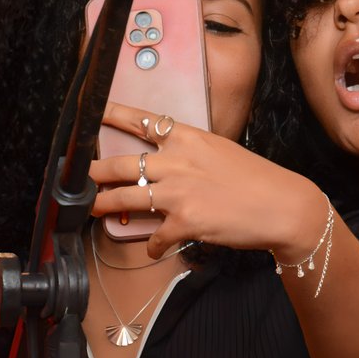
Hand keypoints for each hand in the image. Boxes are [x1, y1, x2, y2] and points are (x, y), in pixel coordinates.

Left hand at [90, 102, 323, 259]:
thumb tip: (165, 164)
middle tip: (76, 175)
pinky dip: (153, 245)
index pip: (143, 122)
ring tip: (90, 208)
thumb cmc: (256, 180)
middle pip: (122, 164)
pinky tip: (154, 247)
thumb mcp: (221, 152)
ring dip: (104, 205)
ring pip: (125, 199)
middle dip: (94, 171)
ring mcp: (179, 193)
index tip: (93, 110)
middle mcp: (179, 162)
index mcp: (189, 139)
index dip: (113, 114)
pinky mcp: (185, 222)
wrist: (282, 206)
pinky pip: (155, 236)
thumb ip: (189, 154)